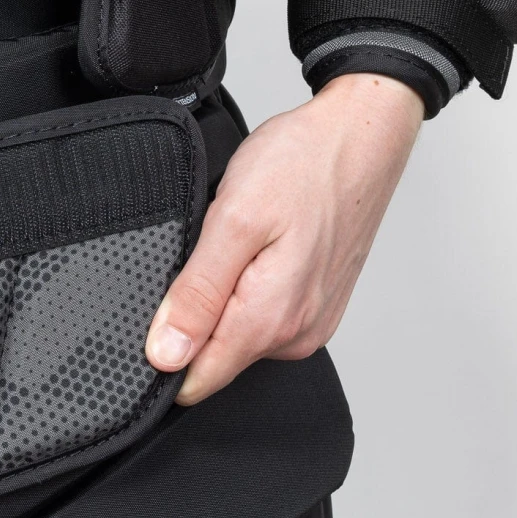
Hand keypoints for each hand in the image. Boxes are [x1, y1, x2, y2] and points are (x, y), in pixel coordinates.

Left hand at [145, 73, 423, 404]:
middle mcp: (295, 333)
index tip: (155, 312)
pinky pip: (263, 316)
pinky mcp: (317, 306)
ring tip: (236, 242)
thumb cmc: (303, 164)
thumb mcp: (232, 221)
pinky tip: (257, 247)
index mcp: (270, 319)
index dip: (162, 354)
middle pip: (214, 356)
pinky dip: (247, 287)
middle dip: (192, 314)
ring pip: (237, 335)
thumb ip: (198, 295)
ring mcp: (311, 322)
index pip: (198, 380)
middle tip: (206, 252)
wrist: (361, 137)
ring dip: (221, 296)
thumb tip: (166, 355)